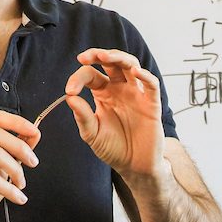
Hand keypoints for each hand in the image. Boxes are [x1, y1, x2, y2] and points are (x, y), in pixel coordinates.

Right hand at [0, 108, 39, 221]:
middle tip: (33, 162)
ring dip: (16, 169)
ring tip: (21, 183)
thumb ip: (15, 147)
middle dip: (19, 147)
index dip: (16, 122)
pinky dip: (11, 190)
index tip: (34, 132)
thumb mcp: (1, 165)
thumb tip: (34, 133)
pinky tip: (19, 197)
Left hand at [65, 49, 164, 182]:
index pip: (90, 75)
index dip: (78, 79)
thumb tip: (70, 98)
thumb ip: (83, 116)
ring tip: (105, 56)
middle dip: (98, 55)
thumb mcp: (92, 134)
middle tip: (86, 57)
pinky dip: (145, 76)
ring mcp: (136, 94)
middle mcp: (119, 89)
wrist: (133, 166)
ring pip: (130, 65)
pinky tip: (135, 72)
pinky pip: (151, 85)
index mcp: (103, 93)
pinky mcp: (151, 104)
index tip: (70, 91)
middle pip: (111, 62)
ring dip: (118, 57)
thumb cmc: (113, 148)